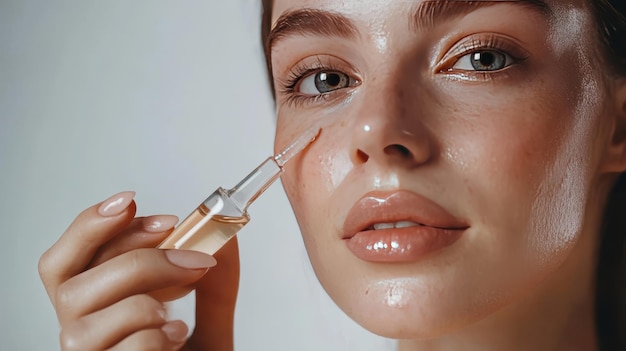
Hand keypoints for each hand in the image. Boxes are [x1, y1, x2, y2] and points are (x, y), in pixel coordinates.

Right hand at [39, 191, 239, 350]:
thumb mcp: (205, 322)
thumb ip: (213, 283)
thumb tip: (227, 238)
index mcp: (93, 309)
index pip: (65, 259)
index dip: (91, 226)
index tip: (134, 201)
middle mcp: (77, 334)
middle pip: (71, 280)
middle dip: (138, 257)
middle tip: (191, 256)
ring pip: (90, 318)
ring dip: (148, 302)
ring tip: (178, 314)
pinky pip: (124, 350)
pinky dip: (156, 339)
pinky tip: (176, 342)